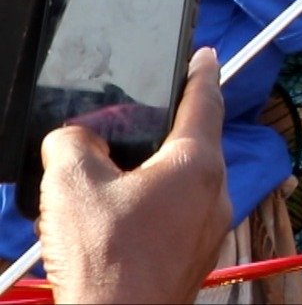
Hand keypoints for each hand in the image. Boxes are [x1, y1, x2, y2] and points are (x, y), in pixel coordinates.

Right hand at [37, 48, 230, 303]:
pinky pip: (179, 215)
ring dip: (158, 173)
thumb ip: (73, 142)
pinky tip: (122, 219)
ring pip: (187, 183)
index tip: (207, 55)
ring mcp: (209, 228)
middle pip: (196, 144)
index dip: (202, 73)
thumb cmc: (105, 259)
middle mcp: (216, 193)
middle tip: (143, 118)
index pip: (206, 102)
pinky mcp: (194, 256)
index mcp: (197, 164)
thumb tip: (77, 140)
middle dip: (169, 129)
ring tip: (119, 174)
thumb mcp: (71, 183)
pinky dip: (156, 206)